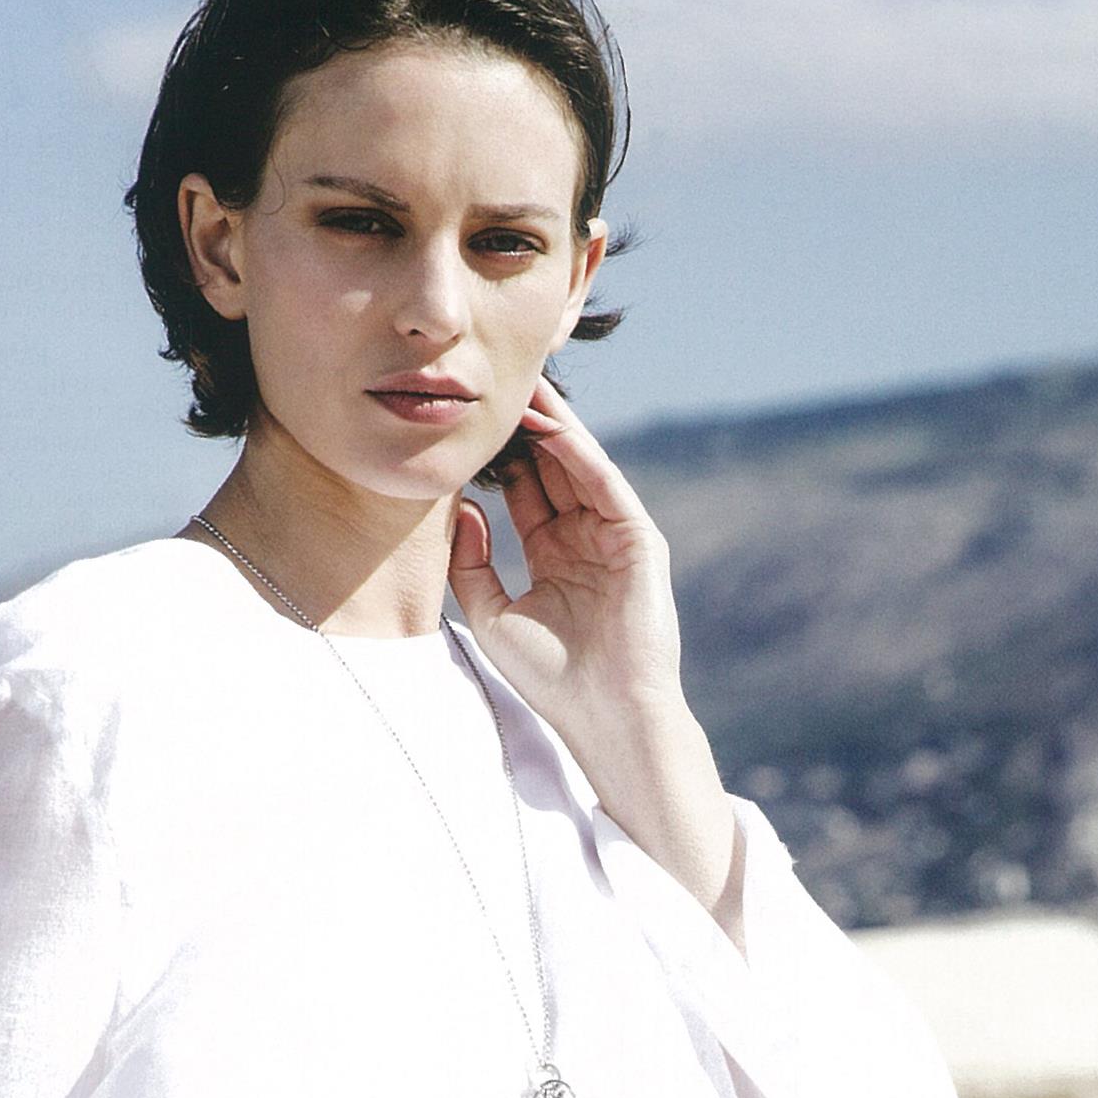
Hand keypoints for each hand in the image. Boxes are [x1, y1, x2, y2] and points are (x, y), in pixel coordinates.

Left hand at [446, 371, 685, 739]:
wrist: (604, 714)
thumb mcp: (492, 616)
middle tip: (493, 383)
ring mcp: (614, 536)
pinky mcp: (638, 539)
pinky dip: (579, 452)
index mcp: (553, 557)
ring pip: (579, 467)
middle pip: (552, 469)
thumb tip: (459, 508)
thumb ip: (471, 564)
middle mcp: (584, 540)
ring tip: (521, 385)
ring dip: (552, 427)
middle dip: (525, 428)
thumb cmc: (550, 678)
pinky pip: (605, 484)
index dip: (498, 457)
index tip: (465, 422)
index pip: (524, 492)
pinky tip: (550, 426)